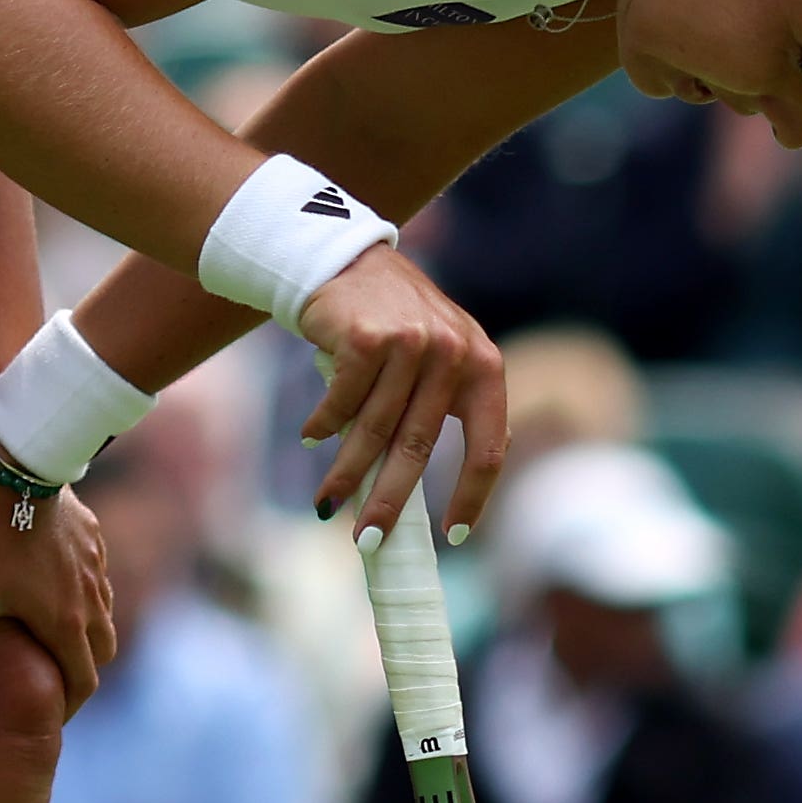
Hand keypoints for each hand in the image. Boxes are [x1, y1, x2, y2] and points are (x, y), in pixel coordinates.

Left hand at [0, 464, 114, 716]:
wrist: (17, 466)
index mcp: (64, 624)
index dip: (67, 707)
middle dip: (82, 670)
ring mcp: (95, 566)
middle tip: (53, 678)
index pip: (83, 683)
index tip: (49, 718)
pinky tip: (56, 579)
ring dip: (85, 630)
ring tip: (53, 632)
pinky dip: (84, 590)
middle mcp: (90, 600)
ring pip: (103, 612)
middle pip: (102, 651)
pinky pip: (97, 574)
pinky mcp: (91, 535)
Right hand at [294, 241, 509, 542]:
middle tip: (369, 542)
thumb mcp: (443, 353)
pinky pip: (342, 402)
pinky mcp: (366, 338)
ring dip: (346, 473)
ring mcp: (411, 343)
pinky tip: (312, 435)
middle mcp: (454, 353)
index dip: (472, 497)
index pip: (488, 446)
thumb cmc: (395, 321)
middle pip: (421, 448)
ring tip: (327, 501)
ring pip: (375, 431)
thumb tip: (472, 473)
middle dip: (389, 501)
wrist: (345, 260)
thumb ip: (456, 402)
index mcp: (484, 365)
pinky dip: (323, 426)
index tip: (453, 536)